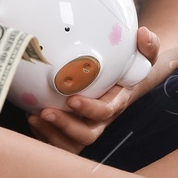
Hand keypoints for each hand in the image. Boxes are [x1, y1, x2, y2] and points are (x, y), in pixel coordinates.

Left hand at [28, 25, 160, 151]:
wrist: (122, 77)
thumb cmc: (128, 65)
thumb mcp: (142, 54)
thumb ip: (147, 46)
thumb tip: (142, 33)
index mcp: (116, 103)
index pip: (105, 112)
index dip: (90, 109)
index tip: (72, 99)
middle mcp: (100, 119)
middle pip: (86, 135)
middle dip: (65, 127)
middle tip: (45, 112)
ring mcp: (84, 126)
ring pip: (70, 144)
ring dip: (50, 134)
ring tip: (33, 116)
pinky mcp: (69, 129)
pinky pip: (56, 140)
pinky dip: (41, 133)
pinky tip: (30, 116)